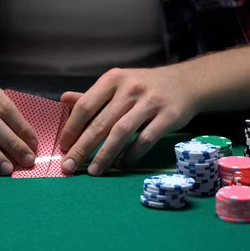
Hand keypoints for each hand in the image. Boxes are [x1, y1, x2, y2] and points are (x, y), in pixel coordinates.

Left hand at [58, 67, 198, 175]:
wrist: (187, 82)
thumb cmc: (144, 87)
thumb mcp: (117, 85)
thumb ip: (92, 96)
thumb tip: (63, 100)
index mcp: (113, 80)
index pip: (86, 106)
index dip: (72, 128)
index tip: (63, 147)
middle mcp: (129, 88)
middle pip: (101, 123)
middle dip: (82, 148)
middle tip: (69, 166)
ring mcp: (150, 102)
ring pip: (121, 132)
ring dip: (105, 154)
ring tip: (93, 171)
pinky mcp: (168, 116)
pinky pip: (145, 139)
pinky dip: (131, 154)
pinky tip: (120, 164)